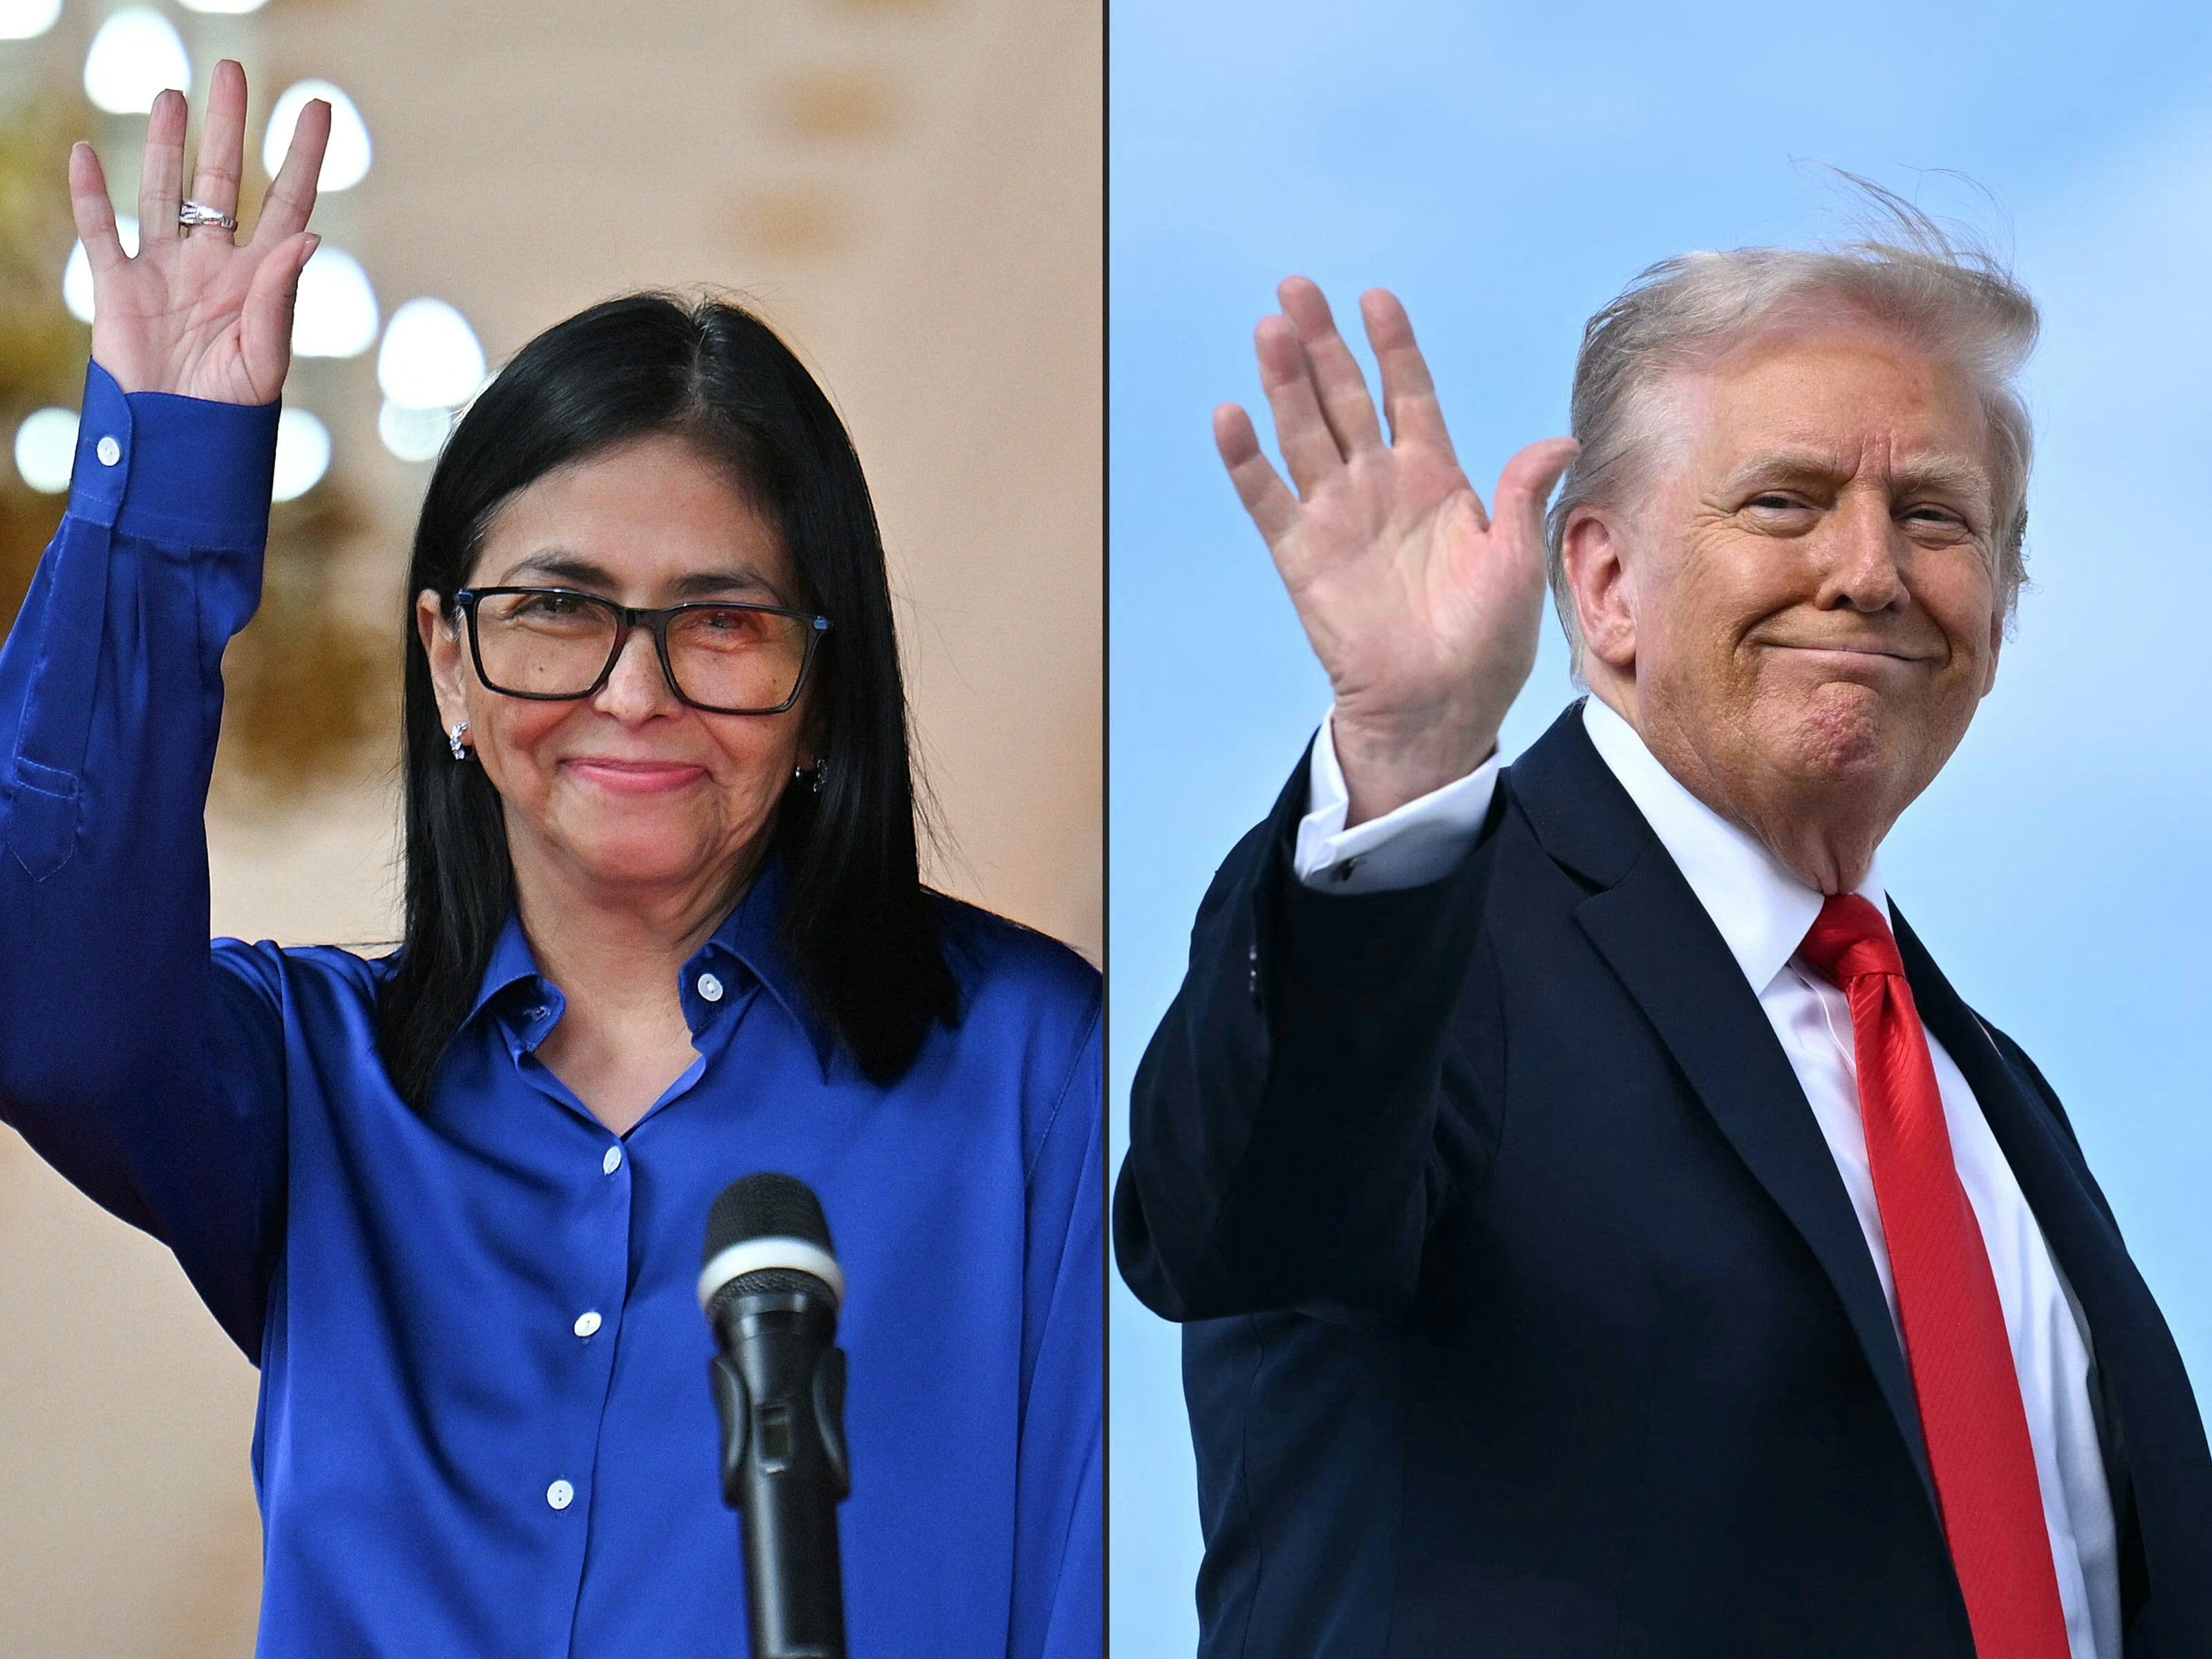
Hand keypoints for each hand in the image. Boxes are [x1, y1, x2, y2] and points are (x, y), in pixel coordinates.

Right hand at [68, 59, 329, 404]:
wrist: (181, 446)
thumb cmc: (235, 413)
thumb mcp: (265, 357)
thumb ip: (281, 296)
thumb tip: (309, 237)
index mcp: (260, 280)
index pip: (289, 204)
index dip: (302, 157)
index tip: (318, 108)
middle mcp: (214, 264)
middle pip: (223, 180)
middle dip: (228, 127)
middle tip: (234, 71)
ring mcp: (165, 271)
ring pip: (163, 191)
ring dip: (165, 144)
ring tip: (172, 95)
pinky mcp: (119, 289)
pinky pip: (101, 233)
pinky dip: (89, 195)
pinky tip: (85, 154)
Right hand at [1216, 279, 1577, 823]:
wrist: (1439, 706)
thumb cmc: (1486, 641)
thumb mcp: (1518, 560)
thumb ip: (1521, 493)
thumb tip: (1558, 439)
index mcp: (1436, 479)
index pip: (1407, 394)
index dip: (1392, 347)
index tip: (1377, 299)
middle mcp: (1379, 486)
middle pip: (1343, 398)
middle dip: (1322, 343)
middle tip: (1296, 288)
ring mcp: (1336, 516)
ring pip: (1303, 433)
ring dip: (1284, 382)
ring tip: (1270, 330)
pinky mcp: (1302, 555)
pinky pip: (1268, 498)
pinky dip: (1246, 459)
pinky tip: (1230, 415)